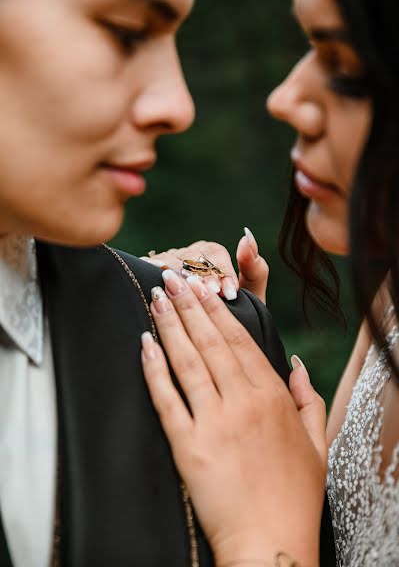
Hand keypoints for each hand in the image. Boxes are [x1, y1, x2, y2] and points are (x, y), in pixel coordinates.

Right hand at [141, 227, 268, 303]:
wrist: (212, 341)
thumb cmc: (232, 315)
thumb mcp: (249, 294)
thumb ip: (254, 268)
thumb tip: (247, 235)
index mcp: (211, 253)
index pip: (215, 254)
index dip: (222, 271)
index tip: (230, 292)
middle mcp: (187, 253)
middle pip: (191, 255)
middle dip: (202, 277)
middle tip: (213, 296)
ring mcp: (166, 260)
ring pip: (170, 260)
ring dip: (180, 278)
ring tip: (189, 296)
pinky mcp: (148, 270)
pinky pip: (148, 266)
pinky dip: (154, 275)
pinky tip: (159, 290)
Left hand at [141, 271, 326, 566]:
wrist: (269, 543)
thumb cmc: (294, 495)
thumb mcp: (316, 443)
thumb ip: (309, 398)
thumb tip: (297, 364)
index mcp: (272, 397)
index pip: (240, 340)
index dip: (217, 311)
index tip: (203, 287)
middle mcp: (242, 402)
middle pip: (210, 342)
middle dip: (189, 304)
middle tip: (173, 276)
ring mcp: (214, 422)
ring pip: (187, 362)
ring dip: (169, 325)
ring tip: (156, 298)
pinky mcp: (188, 446)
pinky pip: (166, 399)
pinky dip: (154, 369)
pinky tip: (144, 345)